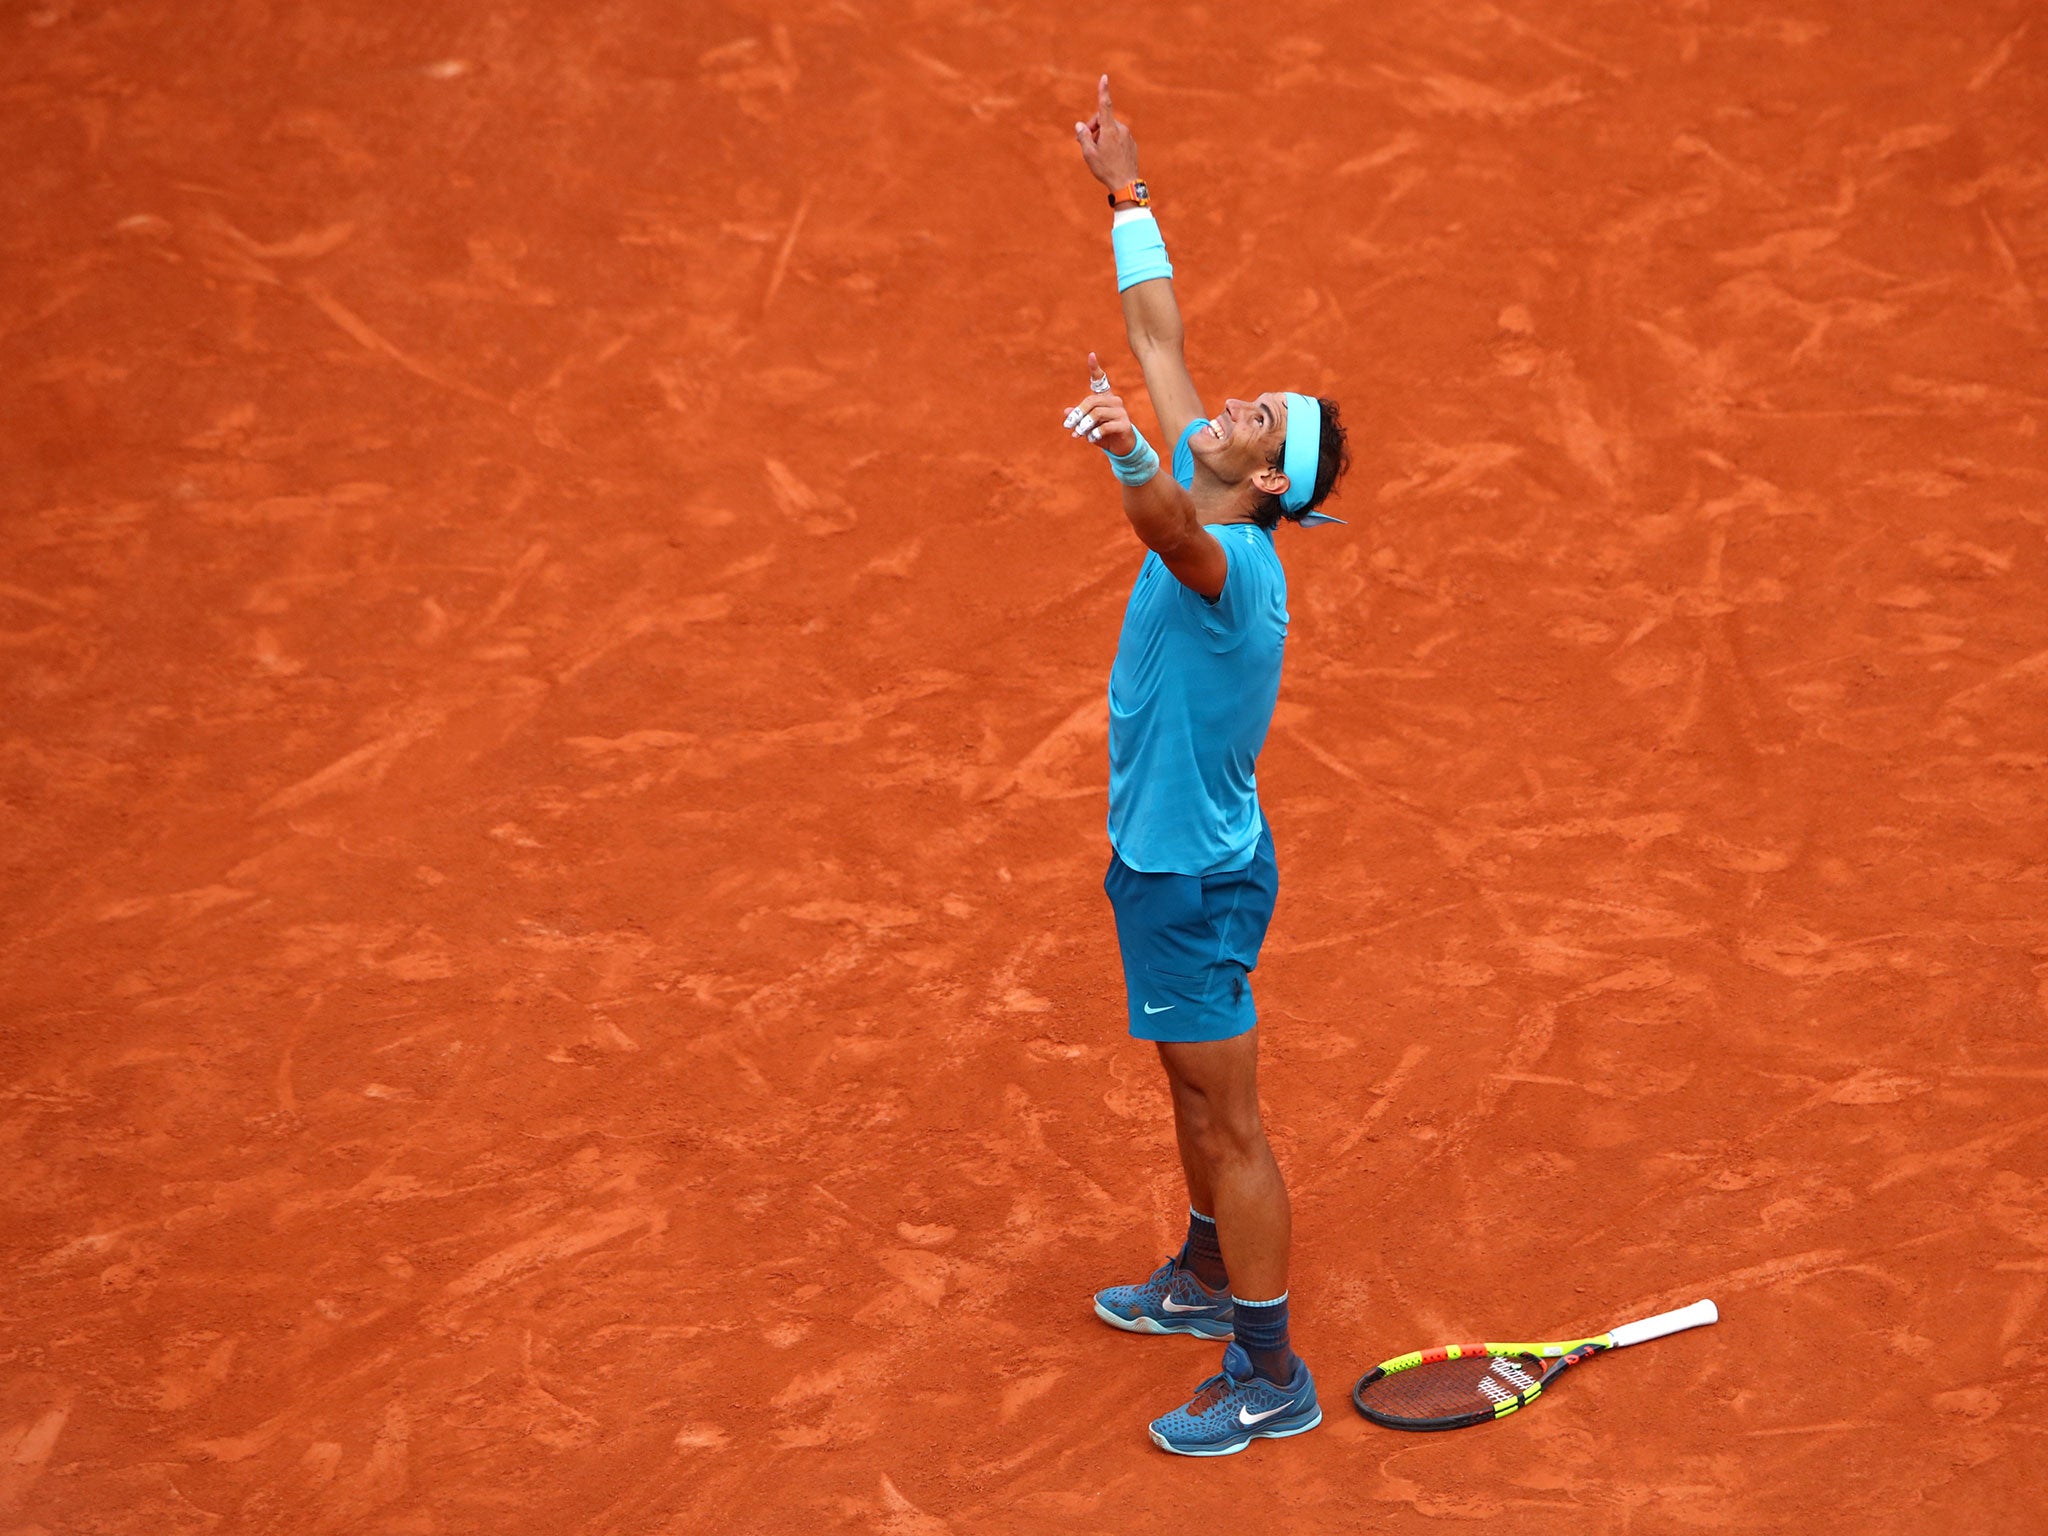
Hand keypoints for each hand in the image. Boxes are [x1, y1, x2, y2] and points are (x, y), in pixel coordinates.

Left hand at [1061, 352, 1137, 455]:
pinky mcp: (1125, 424)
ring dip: (1084, 425)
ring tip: (1078, 434)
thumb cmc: (1103, 434)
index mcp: (1105, 398)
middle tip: (1068, 425)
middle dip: (1078, 413)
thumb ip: (1079, 418)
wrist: (1121, 448)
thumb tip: (1066, 412)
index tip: (1091, 355)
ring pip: (1097, 413)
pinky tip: (1092, 439)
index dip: (1095, 368)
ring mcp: (1121, 412)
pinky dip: (1095, 434)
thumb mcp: (1088, 426)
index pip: (1100, 380)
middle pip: (1092, 401)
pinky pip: (1105, 426)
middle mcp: (1114, 401)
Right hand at [1074, 74, 1139, 191]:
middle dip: (1093, 129)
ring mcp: (1128, 136)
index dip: (1103, 91)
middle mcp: (1121, 129)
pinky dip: (1111, 143)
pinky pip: (1118, 138)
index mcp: (1110, 129)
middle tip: (1086, 144)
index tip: (1104, 77)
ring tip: (1098, 154)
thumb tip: (1080, 125)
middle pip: (1103, 121)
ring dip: (1102, 137)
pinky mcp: (1131, 143)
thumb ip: (1083, 137)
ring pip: (1110, 130)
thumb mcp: (1089, 154)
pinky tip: (1109, 157)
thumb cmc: (1106, 169)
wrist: (1126, 184)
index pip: (1105, 105)